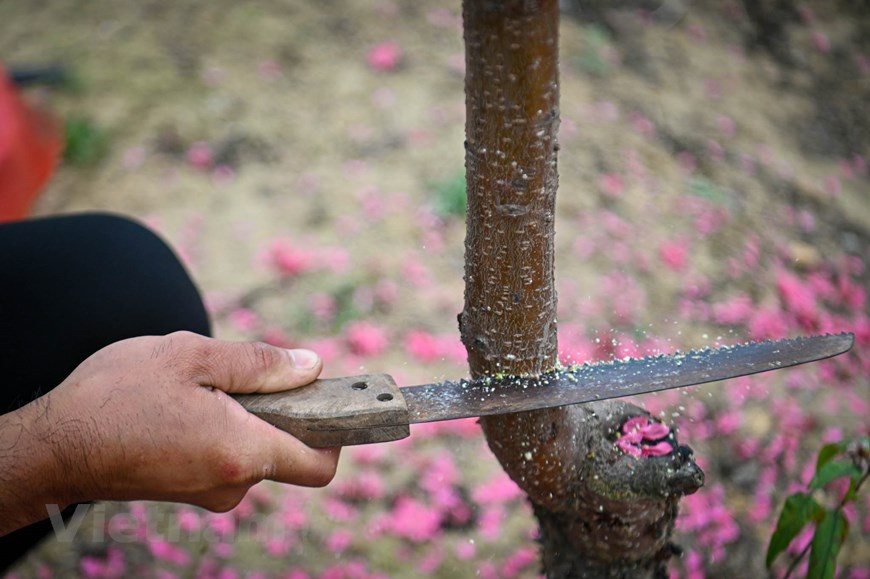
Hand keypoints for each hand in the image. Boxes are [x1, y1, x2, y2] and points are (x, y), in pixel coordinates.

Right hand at [38, 332, 339, 511]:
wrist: (51, 447)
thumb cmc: (114, 397)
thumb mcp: (191, 356)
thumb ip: (261, 363)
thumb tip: (311, 365)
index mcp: (241, 452)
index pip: (321, 463)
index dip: (337, 431)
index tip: (333, 398)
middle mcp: (232, 484)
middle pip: (289, 449)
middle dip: (279, 408)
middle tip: (240, 375)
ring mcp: (210, 491)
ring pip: (255, 448)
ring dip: (244, 414)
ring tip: (199, 387)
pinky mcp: (190, 488)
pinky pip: (228, 455)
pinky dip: (223, 427)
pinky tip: (185, 404)